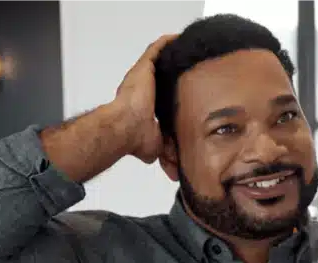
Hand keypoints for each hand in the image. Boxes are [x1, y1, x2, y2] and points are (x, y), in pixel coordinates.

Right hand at [114, 34, 175, 163]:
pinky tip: (176, 39)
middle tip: (190, 73)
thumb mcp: (156, 148)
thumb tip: (173, 168)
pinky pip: (156, 50)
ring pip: (159, 63)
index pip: (160, 99)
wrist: (126, 127)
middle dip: (173, 76)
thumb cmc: (135, 138)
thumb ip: (165, 152)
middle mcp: (143, 91)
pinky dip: (166, 44)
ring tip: (186, 53)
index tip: (185, 97)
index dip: (171, 97)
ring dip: (170, 57)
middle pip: (161, 79)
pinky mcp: (144, 68)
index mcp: (144, 107)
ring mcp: (143, 78)